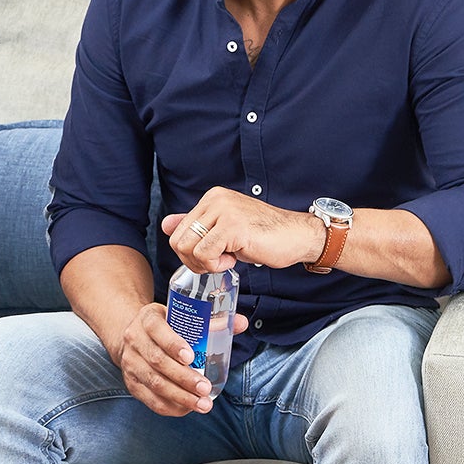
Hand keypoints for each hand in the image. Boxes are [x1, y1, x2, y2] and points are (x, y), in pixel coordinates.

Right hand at [113, 301, 250, 415]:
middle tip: (205, 388)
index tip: (191, 357)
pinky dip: (170, 406)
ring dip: (180, 396)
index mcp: (148, 319)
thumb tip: (242, 323)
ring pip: (154, 383)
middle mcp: (135, 341)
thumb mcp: (181, 315)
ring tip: (202, 404)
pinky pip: (150, 399)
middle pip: (157, 361)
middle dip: (183, 377)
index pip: (157, 329)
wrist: (134, 337)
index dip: (173, 344)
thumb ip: (211, 320)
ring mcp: (130, 363)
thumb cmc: (166, 326)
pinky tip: (188, 409)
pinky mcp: (132, 383)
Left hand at [162, 187, 320, 272]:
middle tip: (217, 262)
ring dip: (206, 264)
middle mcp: (215, 200)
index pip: (178, 231)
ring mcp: (224, 211)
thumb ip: (197, 226)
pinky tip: (234, 259)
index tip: (213, 255)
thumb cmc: (266, 235)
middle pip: (178, 240)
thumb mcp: (226, 229)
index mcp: (212, 198)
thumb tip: (166, 225)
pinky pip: (204, 254)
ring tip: (227, 259)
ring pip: (188, 248)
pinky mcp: (233, 227)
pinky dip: (216, 265)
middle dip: (193, 261)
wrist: (298, 235)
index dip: (190, 253)